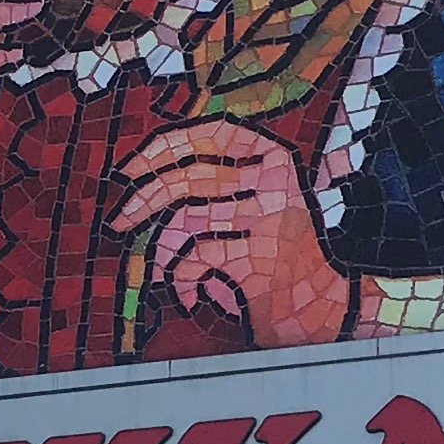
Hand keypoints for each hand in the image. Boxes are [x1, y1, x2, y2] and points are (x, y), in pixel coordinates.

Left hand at [110, 123, 353, 348]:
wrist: (323, 310)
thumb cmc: (279, 258)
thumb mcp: (257, 208)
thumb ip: (216, 186)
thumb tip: (144, 178)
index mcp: (278, 161)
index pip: (215, 133)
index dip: (168, 146)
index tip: (132, 166)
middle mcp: (278, 183)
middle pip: (192, 177)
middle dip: (145, 199)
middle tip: (120, 219)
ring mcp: (270, 219)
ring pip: (187, 220)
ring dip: (163, 251)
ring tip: (161, 270)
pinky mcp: (259, 258)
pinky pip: (195, 258)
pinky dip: (182, 280)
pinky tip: (189, 296)